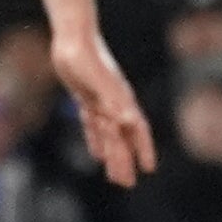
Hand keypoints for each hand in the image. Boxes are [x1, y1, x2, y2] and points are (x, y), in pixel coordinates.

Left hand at [51, 28, 156, 186]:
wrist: (73, 37)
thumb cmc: (88, 57)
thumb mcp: (100, 81)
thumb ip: (115, 100)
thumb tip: (129, 120)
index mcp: (121, 101)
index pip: (137, 130)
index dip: (144, 149)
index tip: (149, 169)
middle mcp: (115, 103)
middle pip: (122, 138)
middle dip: (125, 161)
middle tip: (126, 184)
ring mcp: (101, 101)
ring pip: (108, 135)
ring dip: (112, 155)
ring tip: (113, 176)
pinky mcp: (86, 98)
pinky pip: (93, 125)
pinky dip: (95, 140)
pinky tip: (96, 154)